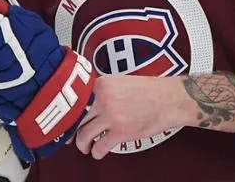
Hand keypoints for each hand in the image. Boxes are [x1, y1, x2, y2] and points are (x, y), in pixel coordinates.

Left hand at [72, 75, 186, 159]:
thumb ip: (103, 90)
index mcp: (102, 84)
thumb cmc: (150, 90)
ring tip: (84, 147)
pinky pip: (100, 146)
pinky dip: (96, 152)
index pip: (75, 100)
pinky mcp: (121, 132)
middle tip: (70, 137)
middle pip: (77, 119)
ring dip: (82, 144)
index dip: (68, 113)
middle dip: (71, 131)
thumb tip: (88, 102)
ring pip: (84, 135)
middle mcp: (103, 99)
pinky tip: (98, 152)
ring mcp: (111, 116)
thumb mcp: (121, 81)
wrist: (170, 99)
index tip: (64, 119)